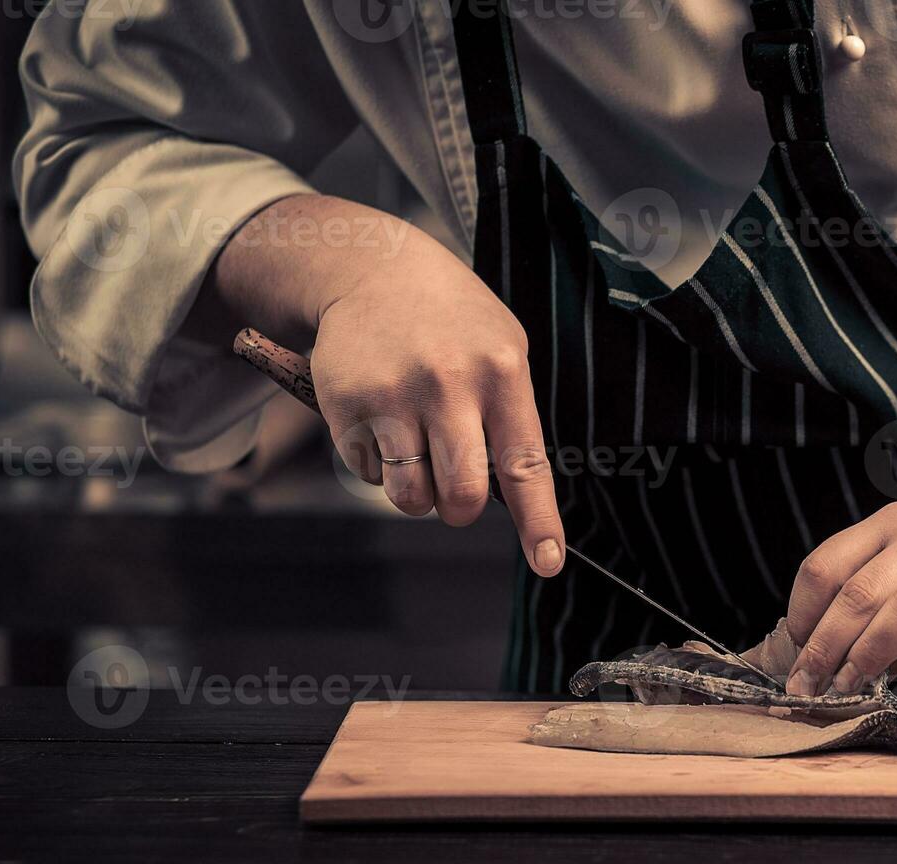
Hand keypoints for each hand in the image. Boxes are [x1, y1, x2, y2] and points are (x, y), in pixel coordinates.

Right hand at [311, 217, 563, 574]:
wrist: (372, 268)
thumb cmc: (451, 321)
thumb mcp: (501, 348)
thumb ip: (511, 416)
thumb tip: (515, 498)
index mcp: (501, 373)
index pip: (525, 465)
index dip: (538, 522)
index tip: (549, 562)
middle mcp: (450, 385)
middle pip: (462, 494)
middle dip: (460, 510)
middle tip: (455, 495)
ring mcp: (394, 396)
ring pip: (411, 496)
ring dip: (416, 494)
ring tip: (415, 450)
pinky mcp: (347, 405)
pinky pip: (369, 474)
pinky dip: (378, 464)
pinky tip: (381, 419)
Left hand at [783, 500, 896, 702]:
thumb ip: (875, 609)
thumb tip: (824, 662)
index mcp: (895, 525)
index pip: (827, 564)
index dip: (802, 614)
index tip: (792, 654)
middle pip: (861, 590)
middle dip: (825, 644)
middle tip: (807, 686)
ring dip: (873, 654)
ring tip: (852, 690)